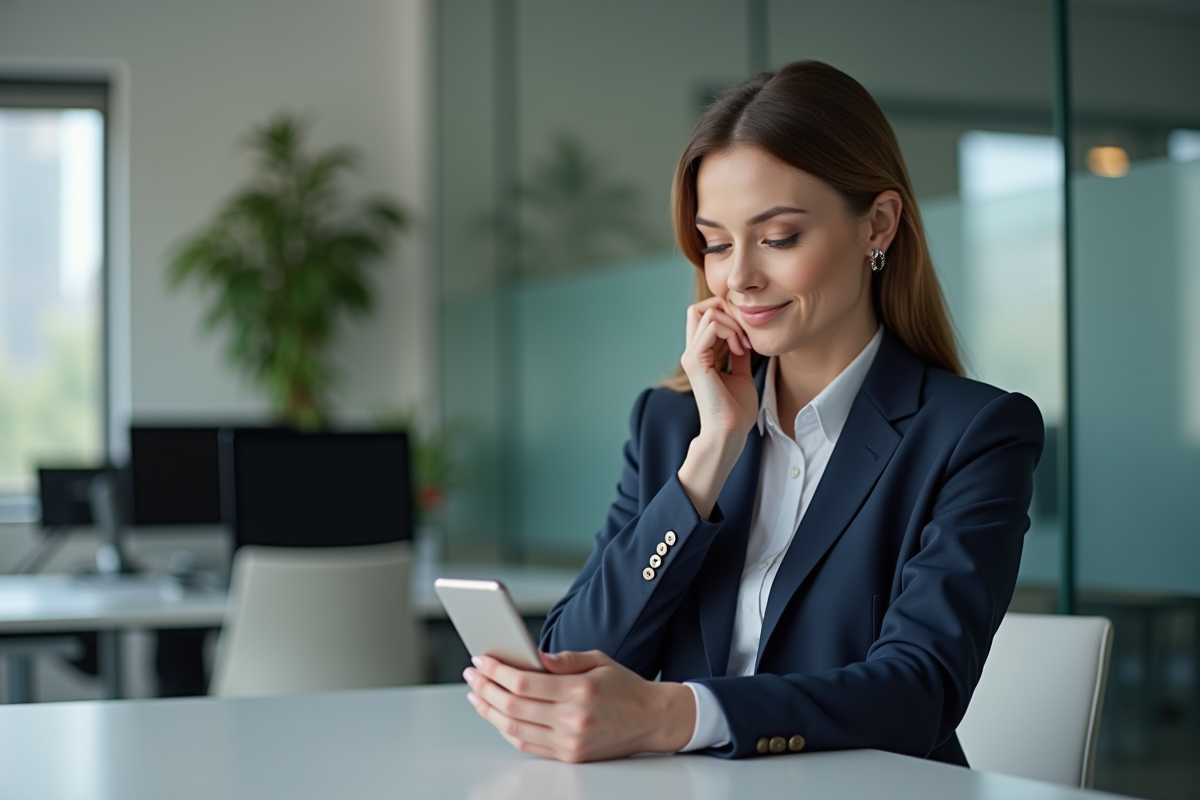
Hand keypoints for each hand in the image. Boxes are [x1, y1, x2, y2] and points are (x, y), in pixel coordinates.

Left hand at [463, 650, 695, 762]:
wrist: (652, 720)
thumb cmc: (625, 687)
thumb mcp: (599, 660)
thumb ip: (564, 659)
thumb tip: (532, 655)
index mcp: (580, 691)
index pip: (525, 682)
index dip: (497, 671)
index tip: (480, 660)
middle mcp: (573, 720)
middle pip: (514, 707)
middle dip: (486, 689)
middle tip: (471, 675)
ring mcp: (570, 743)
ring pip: (515, 729)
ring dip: (490, 711)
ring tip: (476, 695)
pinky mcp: (570, 757)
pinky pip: (528, 745)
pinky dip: (507, 730)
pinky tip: (497, 715)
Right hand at [680, 297, 757, 440]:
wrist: (730, 431)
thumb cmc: (737, 410)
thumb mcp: (742, 374)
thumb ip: (739, 354)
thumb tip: (745, 337)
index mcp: (701, 355)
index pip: (705, 316)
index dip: (728, 315)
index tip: (747, 337)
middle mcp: (692, 352)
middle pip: (699, 308)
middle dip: (727, 311)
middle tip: (745, 334)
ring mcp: (691, 355)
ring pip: (706, 313)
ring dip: (732, 323)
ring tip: (744, 345)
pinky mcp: (695, 361)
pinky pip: (711, 327)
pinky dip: (730, 331)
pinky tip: (741, 350)